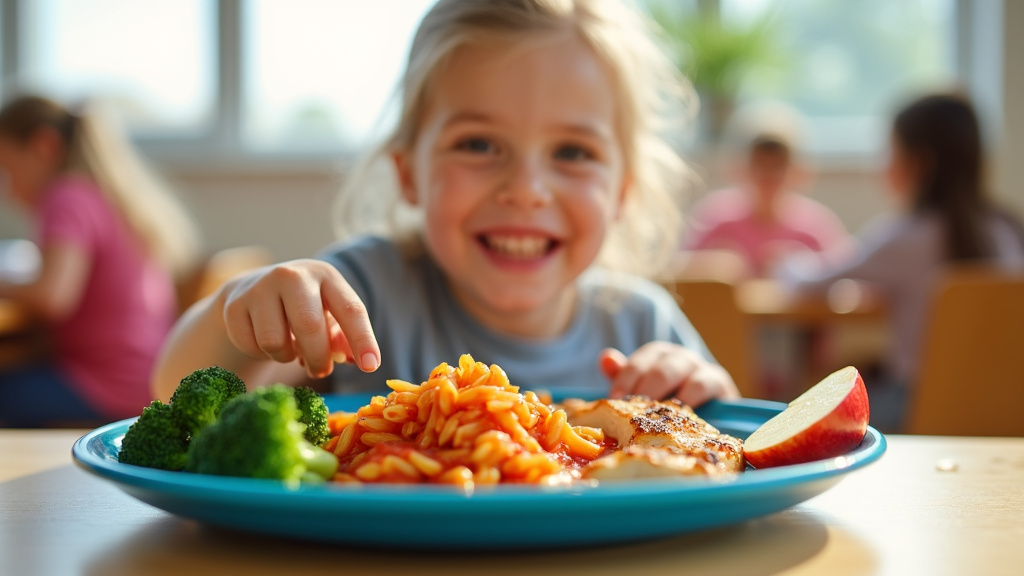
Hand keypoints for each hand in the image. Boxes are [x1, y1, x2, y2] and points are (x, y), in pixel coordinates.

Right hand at [220, 259, 379, 378]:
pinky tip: (265, 340)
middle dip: (318, 359)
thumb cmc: (303, 306)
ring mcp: (259, 287)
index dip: (362, 340)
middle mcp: (292, 275)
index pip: (350, 309)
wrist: (253, 289)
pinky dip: (262, 354)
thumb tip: (357, 359)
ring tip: (290, 348)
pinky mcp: (234, 305)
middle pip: (309, 327)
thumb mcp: (329, 313)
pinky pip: (252, 346)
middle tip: (320, 370)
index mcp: (325, 276)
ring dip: (286, 357)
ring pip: (275, 342)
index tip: (371, 366)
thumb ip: (345, 337)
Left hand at [599, 343, 739, 406]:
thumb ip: (624, 376)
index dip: (625, 379)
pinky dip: (691, 398)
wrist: (707, 416)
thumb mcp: (642, 391)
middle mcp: (679, 357)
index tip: (614, 400)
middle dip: (645, 389)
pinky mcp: (719, 382)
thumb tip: (605, 357)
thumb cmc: (668, 402)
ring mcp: (700, 367)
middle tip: (633, 412)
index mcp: (657, 355)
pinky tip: (680, 415)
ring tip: (656, 414)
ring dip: (669, 394)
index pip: (639, 361)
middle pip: (660, 368)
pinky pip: (704, 385)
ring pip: (682, 371)